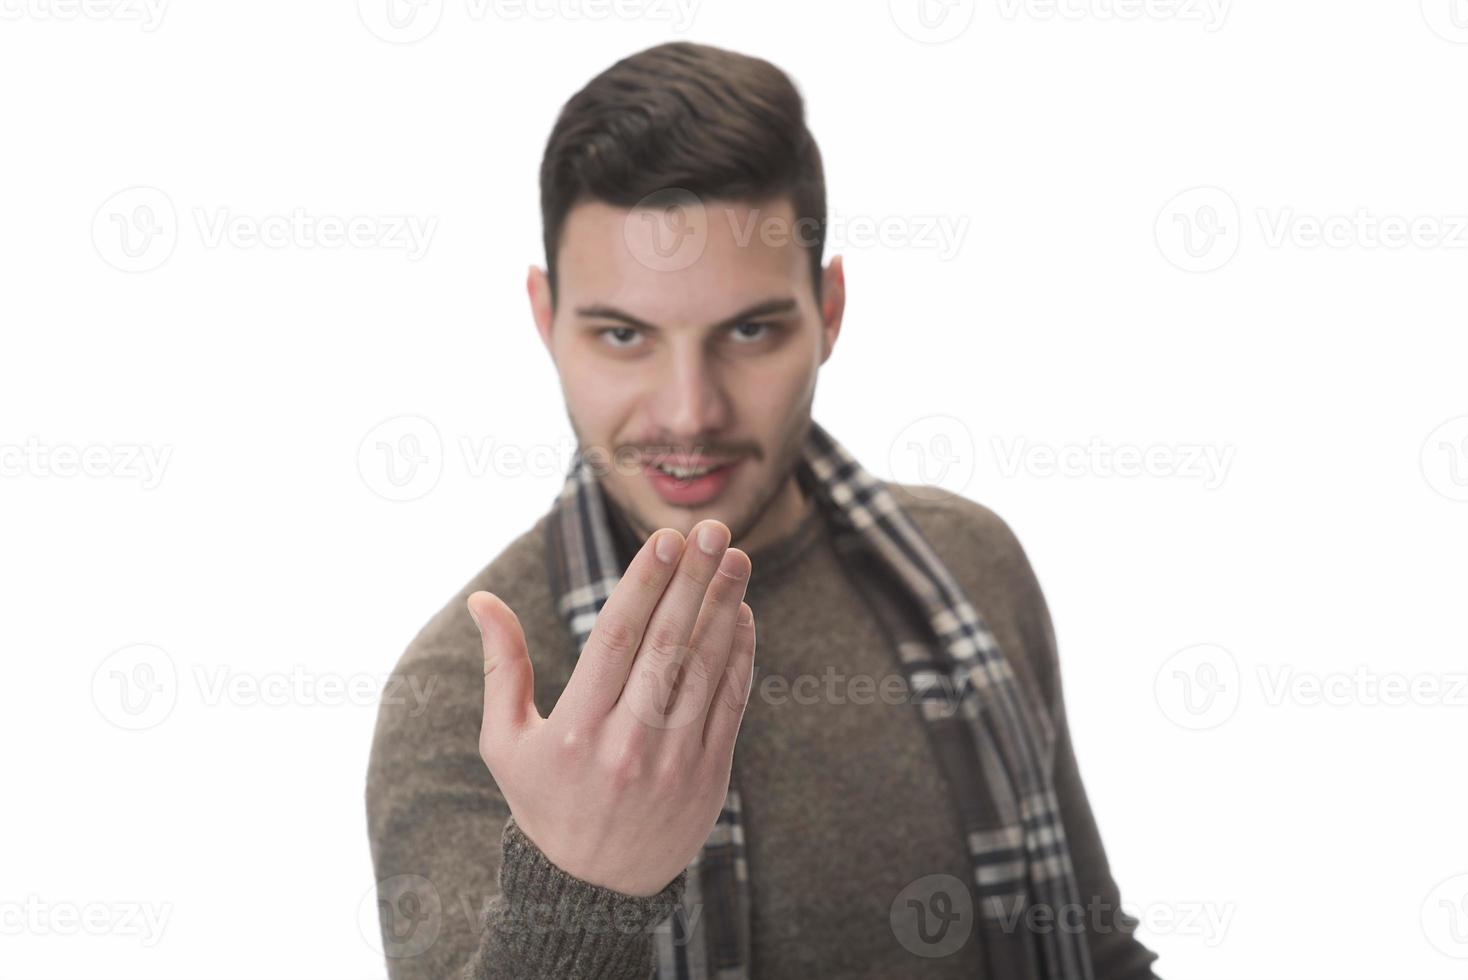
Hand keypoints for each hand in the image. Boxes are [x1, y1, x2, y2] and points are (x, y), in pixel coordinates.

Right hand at [468, 519, 755, 896]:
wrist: (592, 890)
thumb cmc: (543, 801)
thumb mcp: (506, 742)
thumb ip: (501, 667)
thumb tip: (482, 598)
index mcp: (575, 730)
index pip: (616, 640)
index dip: (644, 584)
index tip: (664, 538)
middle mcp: (627, 743)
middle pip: (668, 645)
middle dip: (692, 580)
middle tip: (712, 529)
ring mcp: (674, 761)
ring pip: (705, 669)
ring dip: (724, 608)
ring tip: (735, 558)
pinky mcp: (708, 775)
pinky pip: (730, 704)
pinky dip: (739, 655)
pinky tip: (741, 613)